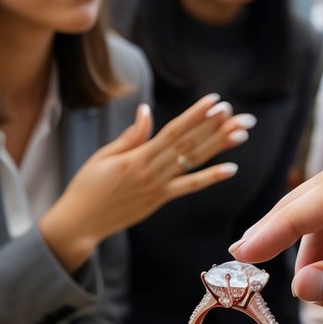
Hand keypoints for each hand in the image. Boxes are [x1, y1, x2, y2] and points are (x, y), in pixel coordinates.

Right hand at [40, 93, 252, 271]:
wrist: (80, 222)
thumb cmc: (87, 186)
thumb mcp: (104, 156)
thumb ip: (130, 136)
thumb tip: (146, 110)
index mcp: (137, 156)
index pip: (173, 130)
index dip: (196, 115)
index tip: (215, 101)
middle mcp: (151, 170)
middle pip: (190, 144)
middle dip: (216, 127)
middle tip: (241, 115)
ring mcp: (158, 187)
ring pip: (193, 162)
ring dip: (219, 147)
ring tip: (242, 134)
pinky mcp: (160, 200)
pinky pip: (189, 187)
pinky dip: (210, 178)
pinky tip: (231, 169)